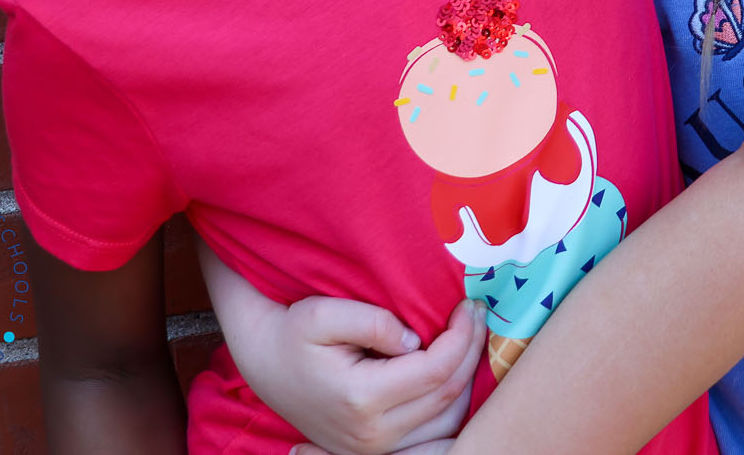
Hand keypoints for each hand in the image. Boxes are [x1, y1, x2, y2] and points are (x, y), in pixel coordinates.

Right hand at [250, 295, 483, 454]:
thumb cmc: (293, 332)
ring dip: (468, 378)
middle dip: (471, 350)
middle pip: (448, 396)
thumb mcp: (322, 313)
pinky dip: (453, 403)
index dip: (462, 336)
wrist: (265, 363)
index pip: (436, 370)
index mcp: (360, 399)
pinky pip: (433, 435)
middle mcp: (371, 434)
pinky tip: (455, 369)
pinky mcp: (376, 451)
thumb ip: (373, 323)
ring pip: (449, 421)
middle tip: (478, 313)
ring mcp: (374, 449)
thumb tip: (415, 340)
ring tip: (469, 337)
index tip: (469, 304)